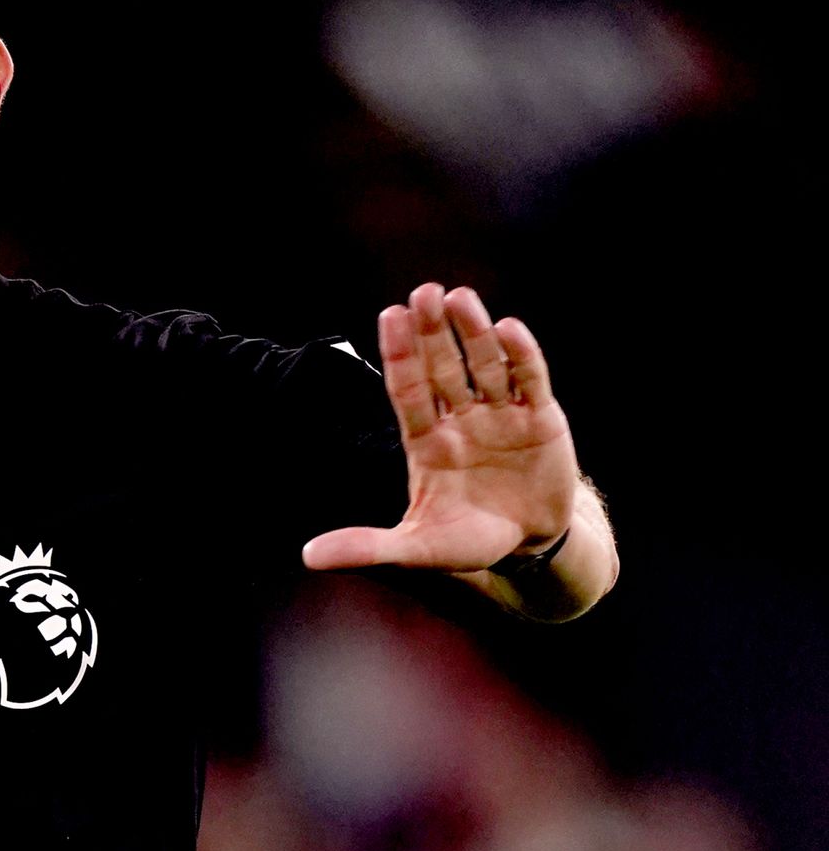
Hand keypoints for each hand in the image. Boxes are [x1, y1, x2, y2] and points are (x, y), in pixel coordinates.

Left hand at [303, 283, 579, 572]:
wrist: (530, 545)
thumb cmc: (467, 540)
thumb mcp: (416, 548)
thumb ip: (367, 547)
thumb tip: (308, 557)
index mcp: (426, 441)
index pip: (408, 390)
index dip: (400, 355)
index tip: (389, 315)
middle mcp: (461, 419)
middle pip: (443, 367)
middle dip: (433, 332)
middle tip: (423, 292)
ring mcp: (501, 415)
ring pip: (485, 365)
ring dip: (474, 332)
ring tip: (460, 298)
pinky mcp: (541, 419)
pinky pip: (530, 380)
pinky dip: (522, 356)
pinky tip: (509, 328)